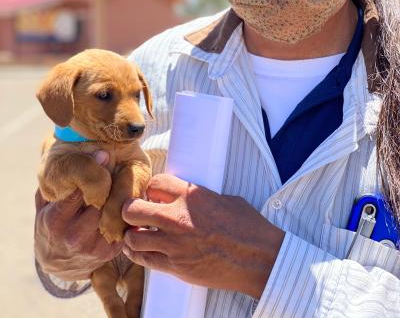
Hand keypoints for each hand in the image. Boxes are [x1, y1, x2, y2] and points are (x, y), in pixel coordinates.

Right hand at [34, 151, 122, 280]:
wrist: (58, 263)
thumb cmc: (51, 222)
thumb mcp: (44, 203)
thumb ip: (55, 182)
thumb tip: (80, 158)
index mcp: (55, 221)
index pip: (79, 191)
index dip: (93, 170)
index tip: (104, 154)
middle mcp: (74, 236)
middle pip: (102, 200)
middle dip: (110, 180)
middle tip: (117, 163)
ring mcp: (94, 246)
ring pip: (115, 211)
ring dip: (119, 194)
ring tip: (122, 179)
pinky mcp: (110, 251)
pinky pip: (123, 224)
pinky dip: (124, 209)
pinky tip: (123, 198)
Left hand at [122, 174, 284, 298]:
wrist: (259, 259)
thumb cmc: (248, 227)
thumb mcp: (224, 199)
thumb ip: (199, 196)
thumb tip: (186, 195)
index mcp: (192, 196)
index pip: (155, 182)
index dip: (152, 187)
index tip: (153, 194)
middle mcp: (178, 218)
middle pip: (133, 209)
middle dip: (130, 209)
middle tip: (135, 212)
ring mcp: (175, 245)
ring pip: (132, 238)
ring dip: (132, 234)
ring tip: (137, 233)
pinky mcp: (176, 267)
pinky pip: (145, 260)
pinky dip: (139, 254)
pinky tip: (141, 250)